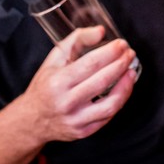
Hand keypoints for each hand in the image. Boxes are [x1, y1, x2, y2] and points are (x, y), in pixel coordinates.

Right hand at [20, 27, 137, 142]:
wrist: (32, 119)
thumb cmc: (45, 85)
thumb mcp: (54, 58)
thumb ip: (77, 40)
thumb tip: (101, 31)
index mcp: (58, 82)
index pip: (91, 64)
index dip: (110, 52)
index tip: (121, 44)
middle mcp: (67, 102)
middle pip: (102, 81)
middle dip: (121, 64)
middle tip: (129, 53)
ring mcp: (76, 120)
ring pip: (110, 104)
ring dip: (126, 85)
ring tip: (131, 71)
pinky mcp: (83, 131)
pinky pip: (107, 116)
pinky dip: (120, 100)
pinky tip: (124, 87)